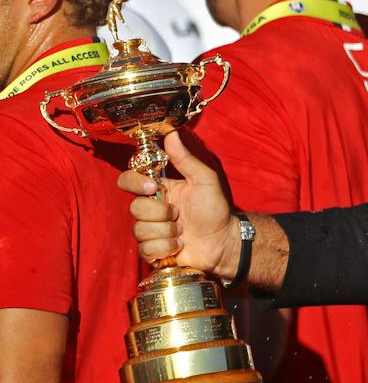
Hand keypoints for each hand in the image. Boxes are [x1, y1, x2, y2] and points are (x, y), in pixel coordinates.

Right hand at [117, 130, 241, 279]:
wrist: (224, 241)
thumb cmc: (215, 209)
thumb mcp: (204, 180)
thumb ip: (185, 159)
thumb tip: (171, 133)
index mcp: (159, 189)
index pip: (128, 179)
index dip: (135, 183)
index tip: (154, 187)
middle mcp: (151, 208)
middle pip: (135, 208)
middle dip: (161, 213)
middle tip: (180, 215)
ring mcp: (150, 230)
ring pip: (140, 230)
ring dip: (167, 232)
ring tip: (184, 231)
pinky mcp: (152, 250)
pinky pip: (146, 249)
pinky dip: (166, 247)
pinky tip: (179, 245)